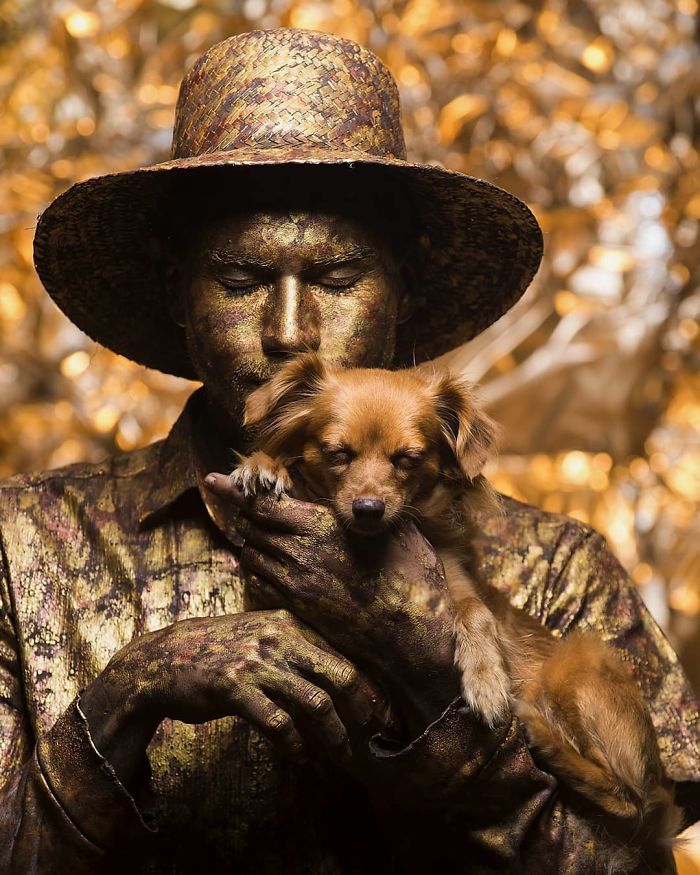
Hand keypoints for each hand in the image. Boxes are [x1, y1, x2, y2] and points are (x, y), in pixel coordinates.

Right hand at [80, 609, 382, 787]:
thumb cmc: (217, 651)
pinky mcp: (234, 687)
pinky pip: (278, 722)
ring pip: (315, 702)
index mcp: (287, 623)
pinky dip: (294, 744)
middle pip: (339, 674)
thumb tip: (333, 679)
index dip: (363, 687)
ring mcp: (256, 662)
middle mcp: (277, 638)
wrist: (163, 659)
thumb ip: (294, 650)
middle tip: (369, 733)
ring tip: (338, 752)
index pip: (340, 656)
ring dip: (332, 733)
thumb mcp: (259, 637)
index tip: (377, 712)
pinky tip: (298, 754)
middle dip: (361, 709)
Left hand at [204, 474, 461, 736]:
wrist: (409, 632)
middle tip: (244, 509)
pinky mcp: (297, 607)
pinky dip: (257, 570)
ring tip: (261, 537)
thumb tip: (361, 500)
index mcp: (322, 524)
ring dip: (252, 543)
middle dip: (246, 515)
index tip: (214, 480)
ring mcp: (295, 583)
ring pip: (250, 555)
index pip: (263, 503)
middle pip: (250, 527)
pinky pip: (259, 583)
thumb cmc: (410, 575)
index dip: (236, 490)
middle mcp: (301, 551)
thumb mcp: (394, 528)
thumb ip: (366, 511)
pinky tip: (270, 567)